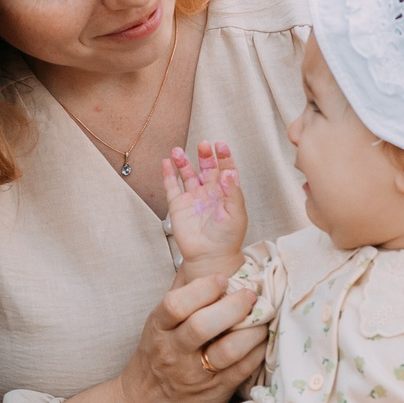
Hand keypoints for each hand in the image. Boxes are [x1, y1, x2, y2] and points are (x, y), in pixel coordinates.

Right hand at [117, 272, 267, 402]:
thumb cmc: (159, 352)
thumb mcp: (161, 321)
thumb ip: (183, 290)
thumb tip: (205, 248)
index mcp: (160, 327)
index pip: (175, 304)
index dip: (201, 289)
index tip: (223, 279)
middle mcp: (174, 350)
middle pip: (201, 326)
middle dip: (231, 307)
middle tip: (251, 295)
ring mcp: (194, 373)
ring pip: (226, 351)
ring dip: (250, 330)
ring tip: (263, 317)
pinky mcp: (215, 390)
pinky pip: (241, 369)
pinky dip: (257, 351)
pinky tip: (262, 338)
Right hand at [162, 142, 246, 267]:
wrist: (210, 257)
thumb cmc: (227, 239)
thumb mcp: (237, 215)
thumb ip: (233, 193)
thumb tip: (229, 172)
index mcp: (226, 194)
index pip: (226, 170)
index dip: (224, 157)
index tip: (221, 146)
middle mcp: (209, 193)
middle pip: (206, 168)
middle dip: (204, 156)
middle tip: (203, 145)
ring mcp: (193, 199)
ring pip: (187, 175)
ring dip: (183, 162)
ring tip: (178, 151)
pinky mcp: (178, 206)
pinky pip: (171, 187)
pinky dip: (168, 174)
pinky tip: (166, 163)